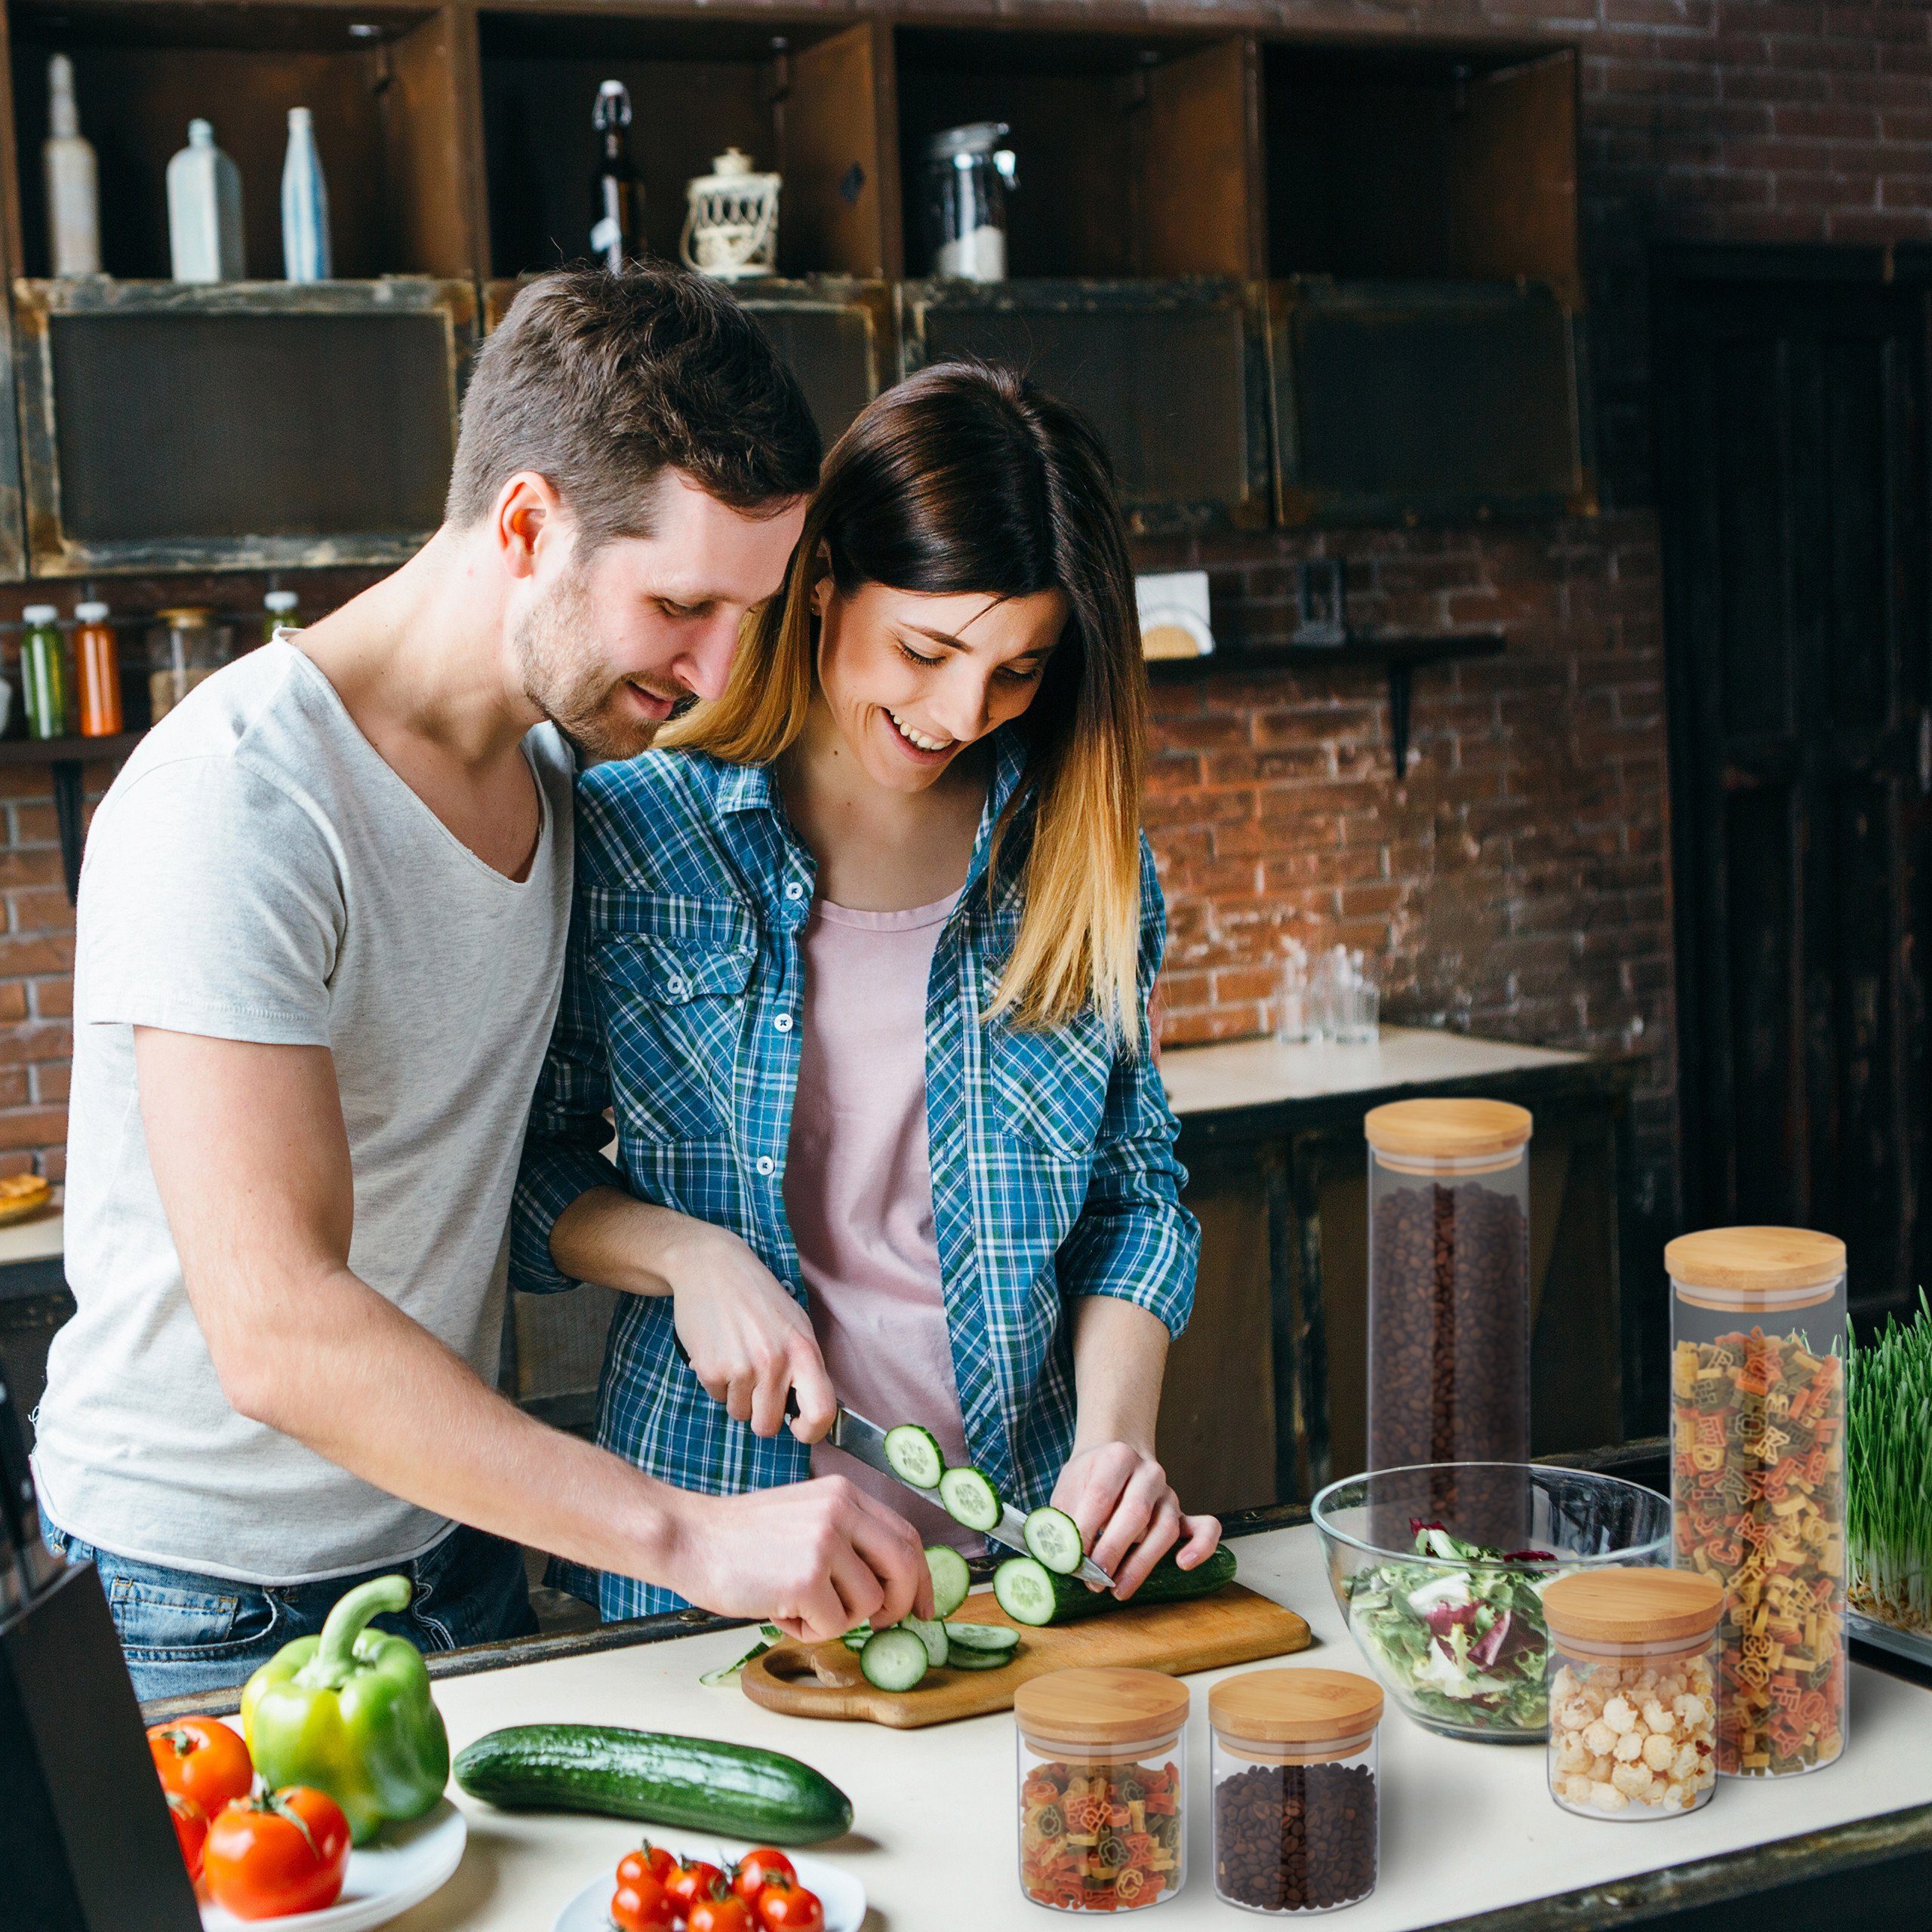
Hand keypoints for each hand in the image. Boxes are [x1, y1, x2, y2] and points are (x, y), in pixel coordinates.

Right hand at [660, 1222, 836, 1442]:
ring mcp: (741, 1367)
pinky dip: (717, 1383)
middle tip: (757, 1386)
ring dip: (738, 1395)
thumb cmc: (758, 1298)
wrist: (713, 1267)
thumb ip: (804, 1367)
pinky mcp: (711, 1369)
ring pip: (740, 1414)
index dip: (811, 1432)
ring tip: (737, 1357)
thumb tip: (810, 1413)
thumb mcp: (796, 1325)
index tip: (798, 1427)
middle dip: (761, 1414)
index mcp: (804, 1351)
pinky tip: (720, 1351)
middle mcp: (775, 1362)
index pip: (821, 1412)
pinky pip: (717, 1398)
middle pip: (768, 1426)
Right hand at [664, 1476, 932, 1642]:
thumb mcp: (804, 1517)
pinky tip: (778, 1608)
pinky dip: (809, 1629)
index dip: (922, 1577)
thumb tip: (890, 1587)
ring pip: (869, 1604)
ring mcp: (826, 1542)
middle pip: (906, 1567)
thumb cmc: (740, 1538)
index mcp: (844, 1494)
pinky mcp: (808, 1577)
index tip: (923, 1607)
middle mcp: (842, 1511)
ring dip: (837, 1618)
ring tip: (796, 1602)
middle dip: (900, 1606)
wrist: (689, 1539)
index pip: (906, 1536)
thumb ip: (846, 1539)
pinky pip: (835, 1625)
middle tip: (881, 1623)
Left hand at [1051, 1441, 1220, 1598]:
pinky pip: (1205, 1528)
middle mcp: (1148, 1472)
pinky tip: (1184, 1565)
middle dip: (1111, 1552)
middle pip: (1134, 1514)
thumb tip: (1057, 1558)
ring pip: (1165, 1529)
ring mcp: (1169, 1493)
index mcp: (1117, 1457)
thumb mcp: (1069, 1487)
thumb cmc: (1089, 1477)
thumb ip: (1063, 1518)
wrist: (1115, 1453)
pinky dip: (1201, 1547)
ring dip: (1141, 1564)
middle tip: (1093, 1580)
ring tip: (1118, 1589)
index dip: (1085, 1531)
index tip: (1071, 1559)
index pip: (1100, 1497)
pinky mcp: (1182, 1513)